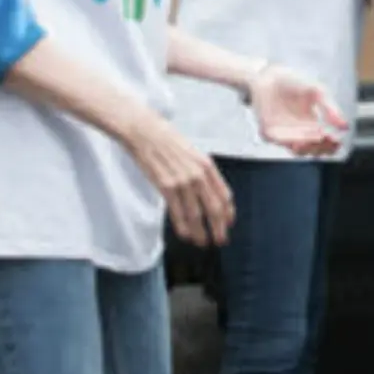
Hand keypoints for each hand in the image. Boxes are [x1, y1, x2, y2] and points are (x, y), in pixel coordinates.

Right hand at [122, 110, 232, 247]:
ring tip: (202, 242)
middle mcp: (198, 174)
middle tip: (220, 240)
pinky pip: (177, 212)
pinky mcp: (166, 186)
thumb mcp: (191, 151)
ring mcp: (182, 181)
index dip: (228, 213)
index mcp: (207, 165)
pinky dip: (183, 226)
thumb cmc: (166, 139)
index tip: (228, 223)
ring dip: (200, 232)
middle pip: (214, 208)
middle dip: (219, 228)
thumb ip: (201, 171)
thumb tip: (208, 191)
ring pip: (196, 214)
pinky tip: (186, 235)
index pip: (224, 195)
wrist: (144, 131)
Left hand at [250, 66, 349, 157]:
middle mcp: (298, 134)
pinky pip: (279, 141)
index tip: (338, 141)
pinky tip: (299, 138)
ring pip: (298, 151)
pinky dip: (289, 140)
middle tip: (327, 139)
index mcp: (313, 127)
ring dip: (307, 147)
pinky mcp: (268, 131)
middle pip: (313, 151)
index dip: (332, 146)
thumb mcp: (318, 93)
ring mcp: (283, 135)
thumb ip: (331, 109)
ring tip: (316, 138)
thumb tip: (346, 127)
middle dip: (322, 147)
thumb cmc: (294, 83)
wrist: (269, 74)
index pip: (325, 144)